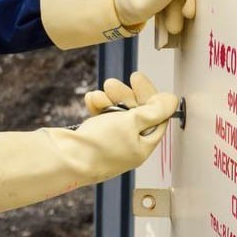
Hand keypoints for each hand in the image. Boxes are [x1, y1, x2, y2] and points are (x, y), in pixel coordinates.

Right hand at [0, 71, 176, 214]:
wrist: (65, 158)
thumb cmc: (98, 145)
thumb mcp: (131, 122)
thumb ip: (153, 110)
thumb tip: (172, 101)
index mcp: (143, 147)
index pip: (155, 117)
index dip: (149, 96)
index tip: (137, 79)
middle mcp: (128, 146)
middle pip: (135, 114)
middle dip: (124, 96)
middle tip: (113, 84)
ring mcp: (110, 143)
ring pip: (115, 114)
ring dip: (108, 100)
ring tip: (99, 95)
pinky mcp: (93, 139)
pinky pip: (100, 119)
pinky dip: (97, 107)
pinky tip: (91, 101)